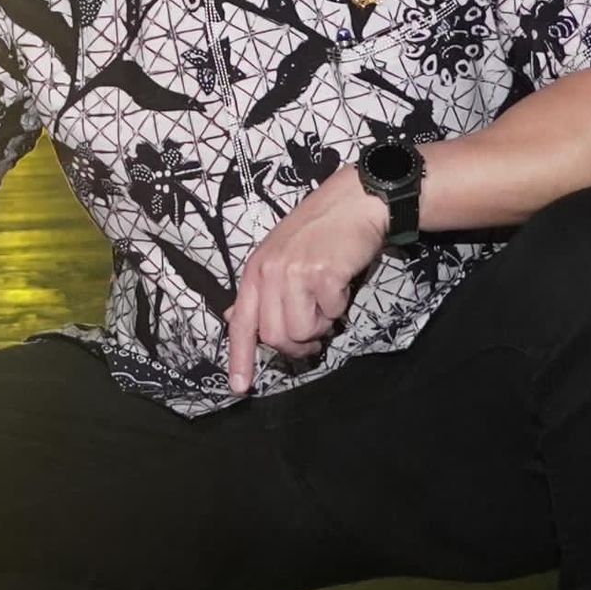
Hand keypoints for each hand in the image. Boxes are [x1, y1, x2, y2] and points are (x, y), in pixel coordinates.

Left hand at [223, 163, 389, 393]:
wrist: (354, 202)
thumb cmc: (320, 232)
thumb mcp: (279, 255)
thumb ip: (262, 289)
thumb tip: (236, 319)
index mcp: (255, 271)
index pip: (241, 323)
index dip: (240, 358)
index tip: (239, 387)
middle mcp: (269, 272)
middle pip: (275, 337)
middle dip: (297, 343)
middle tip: (315, 331)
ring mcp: (294, 272)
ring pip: (302, 331)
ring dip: (321, 325)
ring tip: (327, 301)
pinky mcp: (322, 273)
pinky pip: (331, 314)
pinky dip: (340, 306)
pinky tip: (341, 283)